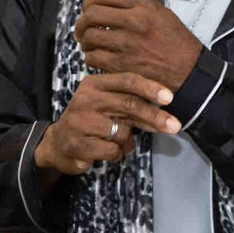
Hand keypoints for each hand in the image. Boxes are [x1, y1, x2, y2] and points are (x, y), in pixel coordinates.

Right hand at [34, 72, 180, 174]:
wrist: (58, 143)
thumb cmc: (93, 120)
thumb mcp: (109, 104)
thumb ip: (132, 103)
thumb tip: (166, 106)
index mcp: (94, 84)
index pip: (127, 80)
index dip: (150, 88)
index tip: (170, 98)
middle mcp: (85, 99)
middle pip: (129, 105)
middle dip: (155, 117)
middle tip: (175, 126)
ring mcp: (79, 122)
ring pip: (123, 131)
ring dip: (129, 140)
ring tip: (120, 141)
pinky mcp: (77, 144)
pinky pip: (113, 150)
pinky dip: (118, 153)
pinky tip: (108, 150)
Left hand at [75, 0, 202, 91]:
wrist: (189, 70)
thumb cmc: (175, 41)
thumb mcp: (161, 13)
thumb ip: (134, 7)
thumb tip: (104, 6)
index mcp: (144, 5)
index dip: (89, 2)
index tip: (88, 10)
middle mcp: (135, 21)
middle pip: (91, 15)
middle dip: (82, 23)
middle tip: (83, 30)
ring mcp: (128, 44)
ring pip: (89, 37)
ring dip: (86, 42)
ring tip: (91, 46)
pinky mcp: (122, 65)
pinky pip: (93, 58)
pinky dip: (91, 58)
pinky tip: (98, 59)